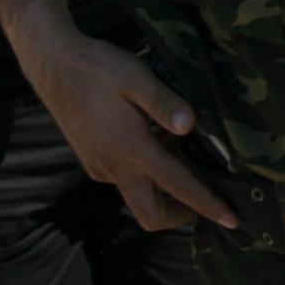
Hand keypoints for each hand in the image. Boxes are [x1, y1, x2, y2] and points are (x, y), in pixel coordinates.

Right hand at [32, 34, 237, 232]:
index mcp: (131, 148)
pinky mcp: (90, 161)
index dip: (207, 205)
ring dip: (161, 189)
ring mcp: (99, 167)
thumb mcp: (136, 78)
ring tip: (177, 152)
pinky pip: (123, 179)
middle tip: (205, 195)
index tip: (232, 220)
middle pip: (151, 214)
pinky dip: (143, 172)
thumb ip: (164, 104)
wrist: (53, 64)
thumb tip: (192, 126)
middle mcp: (115, 167)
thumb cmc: (97, 68)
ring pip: (137, 197)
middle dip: (180, 214)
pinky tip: (150, 140)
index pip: (177, 187)